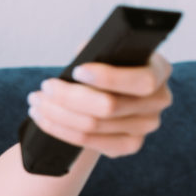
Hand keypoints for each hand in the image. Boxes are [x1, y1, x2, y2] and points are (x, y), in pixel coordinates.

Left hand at [25, 53, 173, 157]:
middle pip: (109, 107)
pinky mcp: (129, 145)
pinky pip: (88, 141)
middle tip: (45, 87)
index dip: (107, 77)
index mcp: (159, 70)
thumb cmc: (105, 66)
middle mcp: (159, 100)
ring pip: (93, 125)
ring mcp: (145, 127)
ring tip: (36, 100)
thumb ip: (100, 50)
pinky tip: (42, 117)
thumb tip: (83, 56)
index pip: (140, 81)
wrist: (107, 94)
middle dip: (69, 96)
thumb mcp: (106, 52)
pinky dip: (60, 129)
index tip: (76, 71)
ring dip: (56, 113)